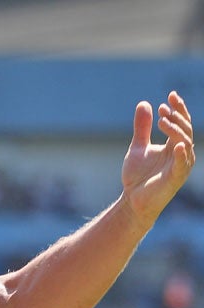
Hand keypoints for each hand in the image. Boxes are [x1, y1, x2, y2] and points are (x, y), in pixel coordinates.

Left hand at [121, 90, 194, 226]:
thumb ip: (142, 128)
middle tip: (163, 108)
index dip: (178, 108)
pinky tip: (176, 144)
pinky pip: (182, 164)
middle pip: (185, 130)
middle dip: (177, 117)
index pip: (181, 122)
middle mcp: (181, 153)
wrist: (132, 200)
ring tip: (162, 121)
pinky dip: (181, 153)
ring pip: (185, 143)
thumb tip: (144, 104)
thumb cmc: (138, 176)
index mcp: (173, 145)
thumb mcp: (138, 147)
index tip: (170, 95)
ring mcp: (180, 165)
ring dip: (176, 131)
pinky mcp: (176, 178)